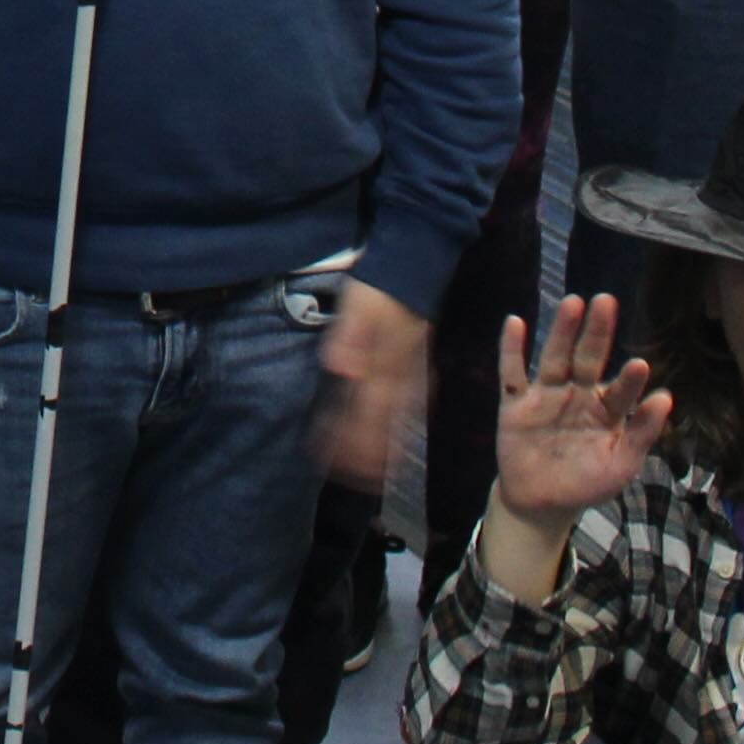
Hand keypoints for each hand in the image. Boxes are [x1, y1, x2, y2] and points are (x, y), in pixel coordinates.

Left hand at [314, 281, 430, 492]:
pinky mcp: (418, 372)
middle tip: (342, 477)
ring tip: (364, 475)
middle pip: (384, 430)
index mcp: (384, 368)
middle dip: (363, 458)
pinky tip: (390, 444)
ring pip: (399, 425)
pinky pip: (409, 412)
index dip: (346, 444)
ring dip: (381, 453)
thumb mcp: (356, 307)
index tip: (325, 460)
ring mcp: (414, 377)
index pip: (365, 418)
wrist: (415, 266)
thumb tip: (340, 369)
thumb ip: (348, 339)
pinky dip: (396, 434)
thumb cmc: (378, 288)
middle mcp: (402, 380)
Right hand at [489, 294, 668, 531]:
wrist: (542, 504)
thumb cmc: (587, 482)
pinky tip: (515, 324)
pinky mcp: (515, 404)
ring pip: (554, 359)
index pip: (620, 390)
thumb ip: (642, 432)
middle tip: (606, 301)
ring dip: (562, 332)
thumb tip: (666, 397)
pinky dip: (511, 349)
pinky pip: (512, 373)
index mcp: (606, 409)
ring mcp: (545, 396)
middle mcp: (577, 394)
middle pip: (587, 359)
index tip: (640, 365)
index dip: (629, 380)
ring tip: (573, 304)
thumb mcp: (621, 464)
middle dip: (596, 333)